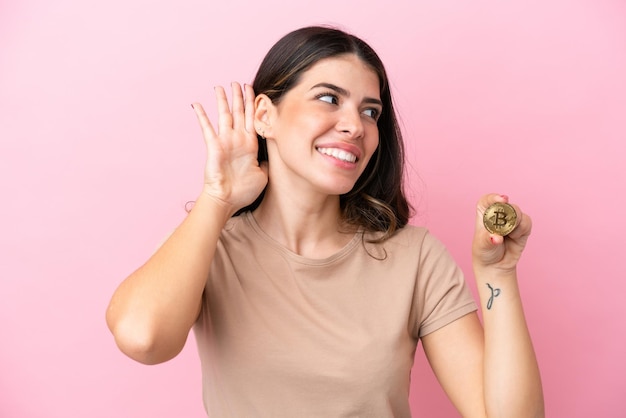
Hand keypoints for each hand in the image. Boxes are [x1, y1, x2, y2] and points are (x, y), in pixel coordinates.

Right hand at [192, 83, 267, 214]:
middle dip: (239, 97)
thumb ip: (266, 162)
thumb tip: (270, 156)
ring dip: (223, 100)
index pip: (252, 119)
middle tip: (238, 82)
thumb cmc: (244, 191)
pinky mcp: (214, 146)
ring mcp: (225, 142)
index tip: (253, 91)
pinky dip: (202, 115)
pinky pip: (206, 127)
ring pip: (224, 115)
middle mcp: (238, 140)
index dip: (253, 104)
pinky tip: (196, 104)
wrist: (227, 200)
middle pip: (239, 112)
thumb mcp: (263, 175)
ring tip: (221, 87)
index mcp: (250, 145)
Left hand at [472, 193, 531, 273]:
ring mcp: (511, 219)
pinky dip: (522, 229)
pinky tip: (514, 237)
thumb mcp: (482, 245)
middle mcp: (498, 213)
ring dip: (514, 222)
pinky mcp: (522, 227)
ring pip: (517, 211)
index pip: (487, 200)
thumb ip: (488, 239)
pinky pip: (527, 221)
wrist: (495, 265)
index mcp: (484, 213)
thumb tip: (496, 238)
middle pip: (506, 204)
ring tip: (508, 234)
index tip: (502, 201)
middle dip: (508, 212)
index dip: (494, 198)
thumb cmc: (484, 251)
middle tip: (506, 224)